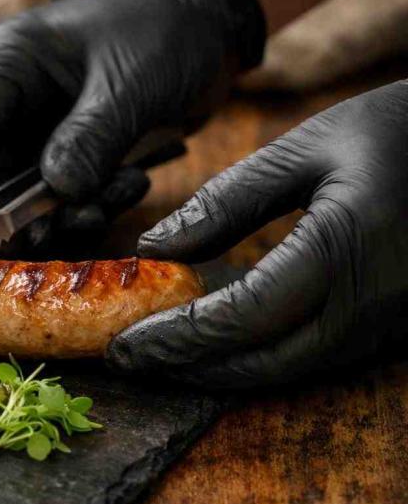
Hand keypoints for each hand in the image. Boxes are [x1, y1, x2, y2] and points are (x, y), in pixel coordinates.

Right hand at [0, 0, 265, 247]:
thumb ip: (93, 136)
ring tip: (118, 195)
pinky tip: (128, 186)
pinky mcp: (51, 161)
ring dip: (59, 217)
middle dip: (12, 214)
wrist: (202, 26)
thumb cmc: (161, 31)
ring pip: (10, 202)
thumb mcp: (132, 82)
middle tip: (58, 233)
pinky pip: (49, 206)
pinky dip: (83, 212)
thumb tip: (61, 191)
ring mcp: (22, 134)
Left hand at [108, 81, 407, 387]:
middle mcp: (370, 304)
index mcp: (343, 252)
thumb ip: (228, 200)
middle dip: (188, 368)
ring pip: (291, 371)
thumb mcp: (308, 147)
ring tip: (164, 359)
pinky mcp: (397, 327)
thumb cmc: (399, 131)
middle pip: (262, 361)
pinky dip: (261, 360)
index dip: (175, 338)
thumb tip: (155, 246)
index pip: (239, 318)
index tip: (122, 345)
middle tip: (130, 361)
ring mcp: (390, 324)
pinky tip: (222, 345)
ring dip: (222, 372)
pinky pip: (318, 360)